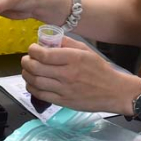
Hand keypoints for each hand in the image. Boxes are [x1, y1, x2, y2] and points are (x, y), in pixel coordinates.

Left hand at [21, 36, 140, 115]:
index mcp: (73, 58)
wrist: (114, 92)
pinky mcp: (63, 101)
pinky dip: (32, 88)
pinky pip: (41, 95)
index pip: (43, 54)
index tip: (32, 49)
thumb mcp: (86, 50)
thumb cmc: (100, 70)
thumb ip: (67, 42)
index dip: (32, 50)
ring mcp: (64, 89)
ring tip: (27, 70)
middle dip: (26, 62)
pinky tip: (32, 83)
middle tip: (26, 59)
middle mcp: (67, 74)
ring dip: (26, 74)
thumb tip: (49, 39)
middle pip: (35, 68)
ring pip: (35, 82)